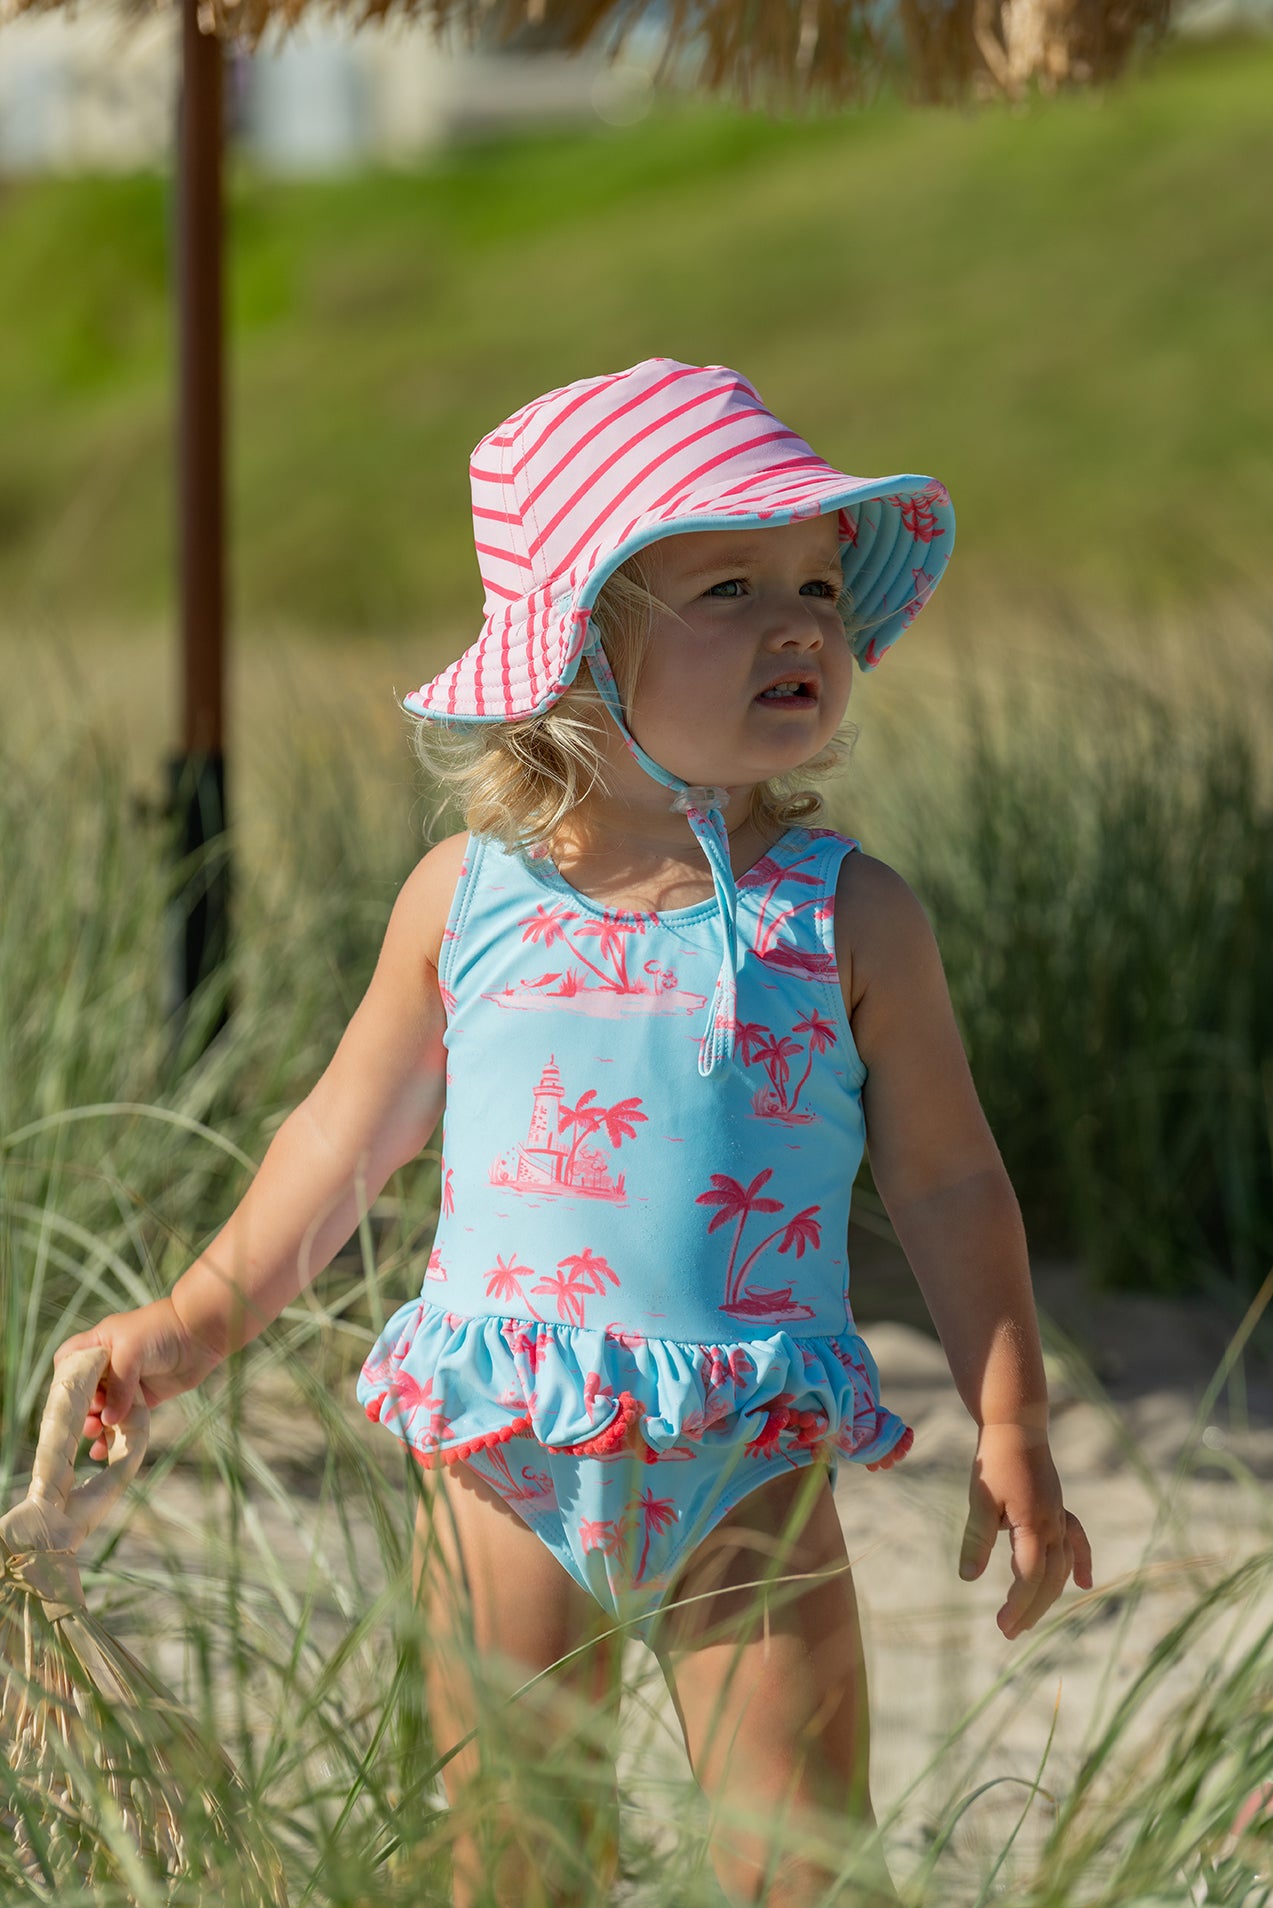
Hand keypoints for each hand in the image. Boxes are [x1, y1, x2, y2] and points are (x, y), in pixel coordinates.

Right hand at [53, 1299, 224, 1460]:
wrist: (202, 1333)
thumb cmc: (161, 1331)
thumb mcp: (131, 1351)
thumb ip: (117, 1386)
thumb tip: (108, 1421)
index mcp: (98, 1344)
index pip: (68, 1362)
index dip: (64, 1382)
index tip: (67, 1402)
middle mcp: (109, 1364)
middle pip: (84, 1393)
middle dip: (81, 1412)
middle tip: (89, 1424)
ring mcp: (127, 1383)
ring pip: (103, 1410)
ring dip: (96, 1426)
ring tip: (97, 1437)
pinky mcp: (145, 1398)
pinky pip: (125, 1419)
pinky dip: (116, 1434)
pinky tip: (107, 1450)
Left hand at [959, 1421, 1092, 1638]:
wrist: (1016, 1425)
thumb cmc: (994, 1460)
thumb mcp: (980, 1499)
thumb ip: (977, 1539)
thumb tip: (968, 1578)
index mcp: (1033, 1525)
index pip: (1029, 1576)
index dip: (1017, 1604)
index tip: (1002, 1626)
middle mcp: (1052, 1525)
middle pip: (1048, 1578)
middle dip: (1031, 1608)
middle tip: (1009, 1633)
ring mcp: (1059, 1517)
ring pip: (1062, 1565)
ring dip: (1049, 1594)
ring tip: (1029, 1619)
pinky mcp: (1058, 1509)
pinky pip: (1076, 1541)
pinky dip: (1082, 1561)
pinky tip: (1084, 1583)